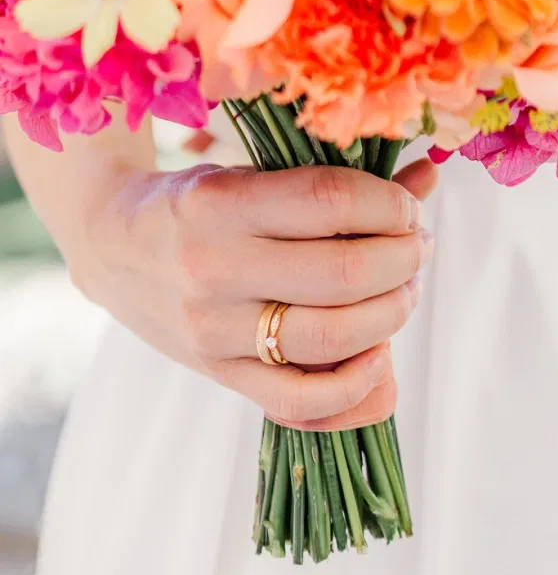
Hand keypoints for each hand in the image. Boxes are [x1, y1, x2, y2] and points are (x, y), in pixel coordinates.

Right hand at [77, 161, 436, 429]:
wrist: (113, 247)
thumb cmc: (195, 202)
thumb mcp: (251, 173)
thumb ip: (335, 180)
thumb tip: (427, 178)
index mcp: (220, 202)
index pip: (331, 201)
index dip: (390, 205)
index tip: (407, 208)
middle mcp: (213, 268)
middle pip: (344, 274)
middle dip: (404, 259)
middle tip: (415, 248)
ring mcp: (214, 331)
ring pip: (333, 337)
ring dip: (393, 313)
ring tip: (403, 290)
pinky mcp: (220, 374)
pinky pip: (302, 402)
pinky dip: (358, 387)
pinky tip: (380, 356)